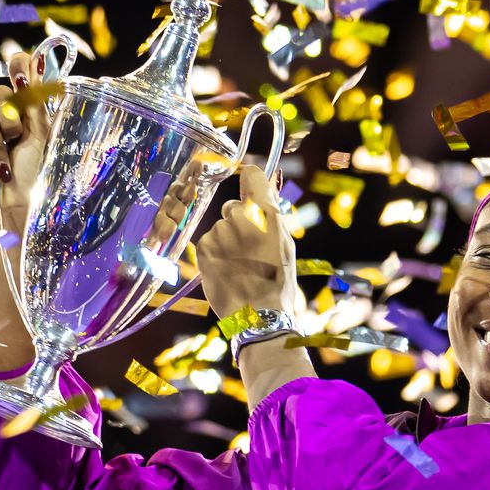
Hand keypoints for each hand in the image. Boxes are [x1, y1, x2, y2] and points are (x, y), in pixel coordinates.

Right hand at [0, 51, 48, 228]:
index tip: (21, 65)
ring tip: (6, 169)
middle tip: (17, 136)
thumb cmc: (34, 175)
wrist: (15, 205)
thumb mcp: (41, 137)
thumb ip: (36, 103)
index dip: (20, 67)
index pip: (21, 78)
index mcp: (29, 114)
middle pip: (0, 94)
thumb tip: (38, 66)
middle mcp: (6, 118)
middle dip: (10, 115)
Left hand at [196, 165, 299, 320]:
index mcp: (266, 213)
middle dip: (239, 222)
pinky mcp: (204, 247)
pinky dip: (216, 254)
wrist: (256, 314)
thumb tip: (267, 187)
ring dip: (227, 241)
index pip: (253, 176)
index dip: (250, 179)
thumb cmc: (277, 281)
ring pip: (221, 228)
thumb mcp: (286, 245)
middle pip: (233, 206)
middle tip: (250, 249)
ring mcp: (220, 231)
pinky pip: (209, 243)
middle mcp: (240, 216)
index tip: (249, 185)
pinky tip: (227, 270)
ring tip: (239, 265)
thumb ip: (274, 214)